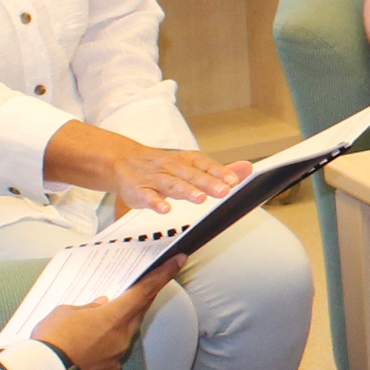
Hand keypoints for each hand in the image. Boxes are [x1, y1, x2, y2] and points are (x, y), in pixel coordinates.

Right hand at [33, 263, 175, 369]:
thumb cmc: (52, 339)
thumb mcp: (65, 312)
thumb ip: (88, 307)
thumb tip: (101, 305)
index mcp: (114, 317)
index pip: (145, 290)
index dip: (164, 274)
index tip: (180, 260)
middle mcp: (122, 337)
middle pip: (139, 311)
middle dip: (141, 297)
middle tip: (142, 284)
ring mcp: (117, 356)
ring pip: (125, 332)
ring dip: (119, 321)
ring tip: (100, 316)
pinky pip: (114, 351)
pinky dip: (107, 343)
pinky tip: (91, 341)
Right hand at [98, 144, 248, 218]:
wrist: (123, 160)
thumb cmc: (163, 165)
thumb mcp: (191, 164)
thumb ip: (218, 170)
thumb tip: (247, 168)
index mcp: (186, 160)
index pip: (205, 165)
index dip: (220, 172)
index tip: (234, 181)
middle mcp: (172, 167)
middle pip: (192, 175)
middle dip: (208, 183)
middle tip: (223, 192)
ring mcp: (154, 178)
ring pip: (172, 184)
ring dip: (186, 191)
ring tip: (200, 199)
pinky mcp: (139, 190)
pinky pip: (147, 196)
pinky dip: (156, 202)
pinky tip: (165, 209)